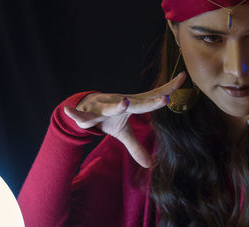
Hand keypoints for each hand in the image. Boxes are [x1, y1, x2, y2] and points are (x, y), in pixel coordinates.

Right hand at [63, 72, 185, 167]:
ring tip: (123, 102)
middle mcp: (119, 103)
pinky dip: (76, 115)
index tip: (181, 82)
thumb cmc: (108, 118)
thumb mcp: (124, 133)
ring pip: (109, 107)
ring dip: (116, 106)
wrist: (84, 107)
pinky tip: (68, 111)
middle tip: (165, 98)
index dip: (164, 95)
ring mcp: (103, 107)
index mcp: (131, 106)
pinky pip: (82, 116)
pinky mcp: (88, 114)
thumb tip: (151, 165)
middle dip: (150, 102)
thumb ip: (137, 147)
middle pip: (137, 104)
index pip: (150, 101)